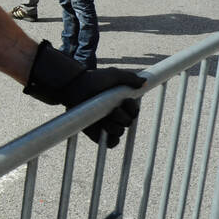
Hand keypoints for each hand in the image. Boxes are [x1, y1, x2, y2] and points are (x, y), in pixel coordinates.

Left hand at [23, 41, 146, 147]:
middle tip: (113, 109)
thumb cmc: (92, 80)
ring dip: (115, 126)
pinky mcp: (96, 133)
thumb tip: (144, 82)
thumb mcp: (113, 75)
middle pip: (128, 122)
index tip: (126, 101)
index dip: (133, 109)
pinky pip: (110, 143)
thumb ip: (129, 78)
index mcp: (120, 103)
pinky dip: (111, 140)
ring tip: (105, 118)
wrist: (73, 88)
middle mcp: (114, 114)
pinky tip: (105, 130)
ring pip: (120, 132)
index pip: (134, 111)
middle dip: (123, 117)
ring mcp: (105, 124)